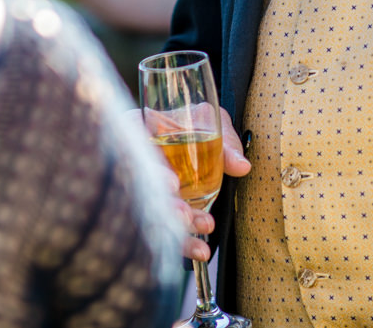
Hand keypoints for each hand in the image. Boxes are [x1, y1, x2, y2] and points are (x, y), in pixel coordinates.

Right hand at [146, 108, 247, 263]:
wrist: (195, 135)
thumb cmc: (197, 122)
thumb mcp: (213, 123)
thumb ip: (226, 142)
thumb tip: (241, 167)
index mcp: (139, 128)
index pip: (131, 147)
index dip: (148, 168)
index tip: (172, 184)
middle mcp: (135, 160)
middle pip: (140, 187)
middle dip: (164, 205)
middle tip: (185, 215)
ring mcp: (144, 189)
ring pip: (153, 212)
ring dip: (176, 227)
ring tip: (203, 228)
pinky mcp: (156, 212)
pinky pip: (164, 230)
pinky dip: (184, 243)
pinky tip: (201, 250)